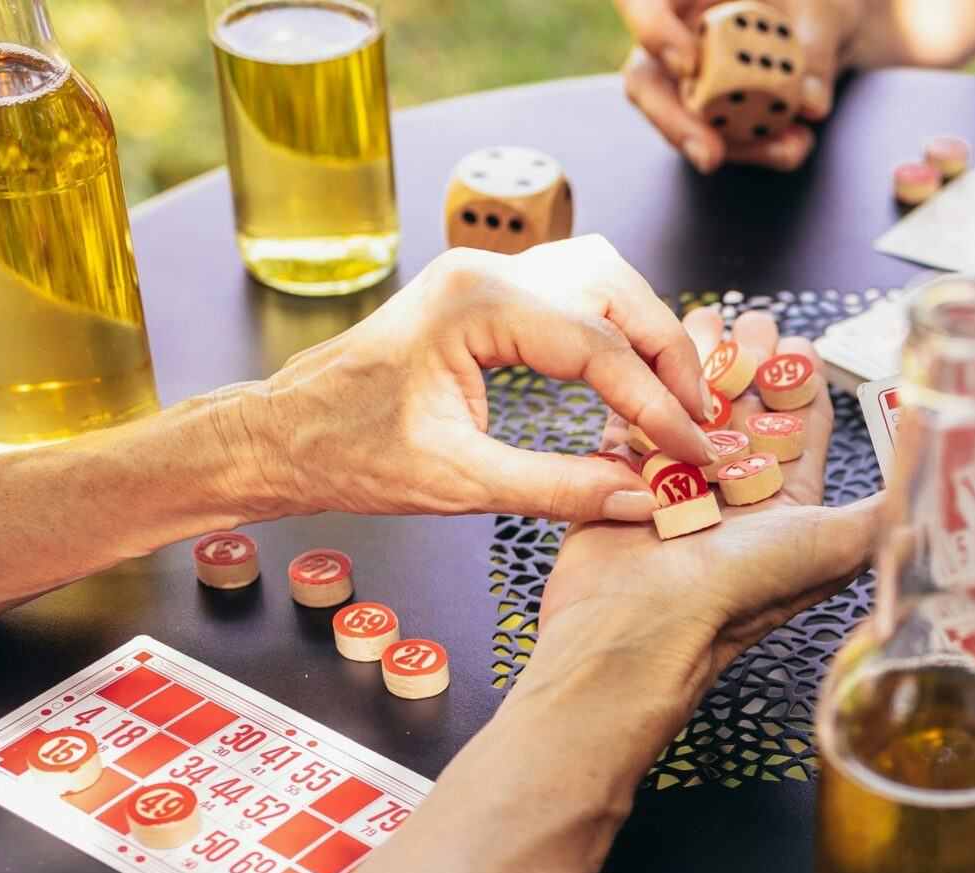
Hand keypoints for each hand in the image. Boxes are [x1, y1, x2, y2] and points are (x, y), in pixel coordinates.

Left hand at [241, 237, 717, 524]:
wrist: (279, 436)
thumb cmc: (346, 454)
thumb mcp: (459, 484)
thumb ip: (559, 489)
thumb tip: (642, 498)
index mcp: (475, 304)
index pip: (599, 346)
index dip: (658, 405)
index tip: (693, 453)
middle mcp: (484, 272)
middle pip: (616, 291)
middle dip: (668, 357)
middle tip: (696, 423)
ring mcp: (484, 275)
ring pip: (603, 278)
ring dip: (647, 334)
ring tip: (670, 401)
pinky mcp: (485, 294)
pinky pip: (575, 292)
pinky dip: (615, 331)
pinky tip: (626, 382)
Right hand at [543, 306, 875, 669]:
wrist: (646, 624)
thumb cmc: (744, 589)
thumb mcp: (835, 547)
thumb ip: (881, 516)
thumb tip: (930, 497)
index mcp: (788, 508)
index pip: (804, 433)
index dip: (805, 387)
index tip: (804, 344)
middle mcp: (735, 496)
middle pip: (748, 412)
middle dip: (753, 362)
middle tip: (755, 321)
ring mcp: (678, 485)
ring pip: (693, 407)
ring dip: (702, 363)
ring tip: (707, 320)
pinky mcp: (626, 478)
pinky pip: (637, 419)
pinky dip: (645, 384)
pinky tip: (653, 349)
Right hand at [619, 0, 846, 171]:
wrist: (823, 26)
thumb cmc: (809, 2)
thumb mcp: (822, 9)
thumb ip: (817, 45)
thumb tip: (812, 104)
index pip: (642, 2)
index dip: (653, 32)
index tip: (687, 65)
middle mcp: (674, 31)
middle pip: (646, 79)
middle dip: (675, 124)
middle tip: (710, 156)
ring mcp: (688, 76)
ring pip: (685, 121)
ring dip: (736, 146)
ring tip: (790, 148)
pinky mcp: (711, 111)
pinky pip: (720, 138)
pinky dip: (757, 148)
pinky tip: (794, 145)